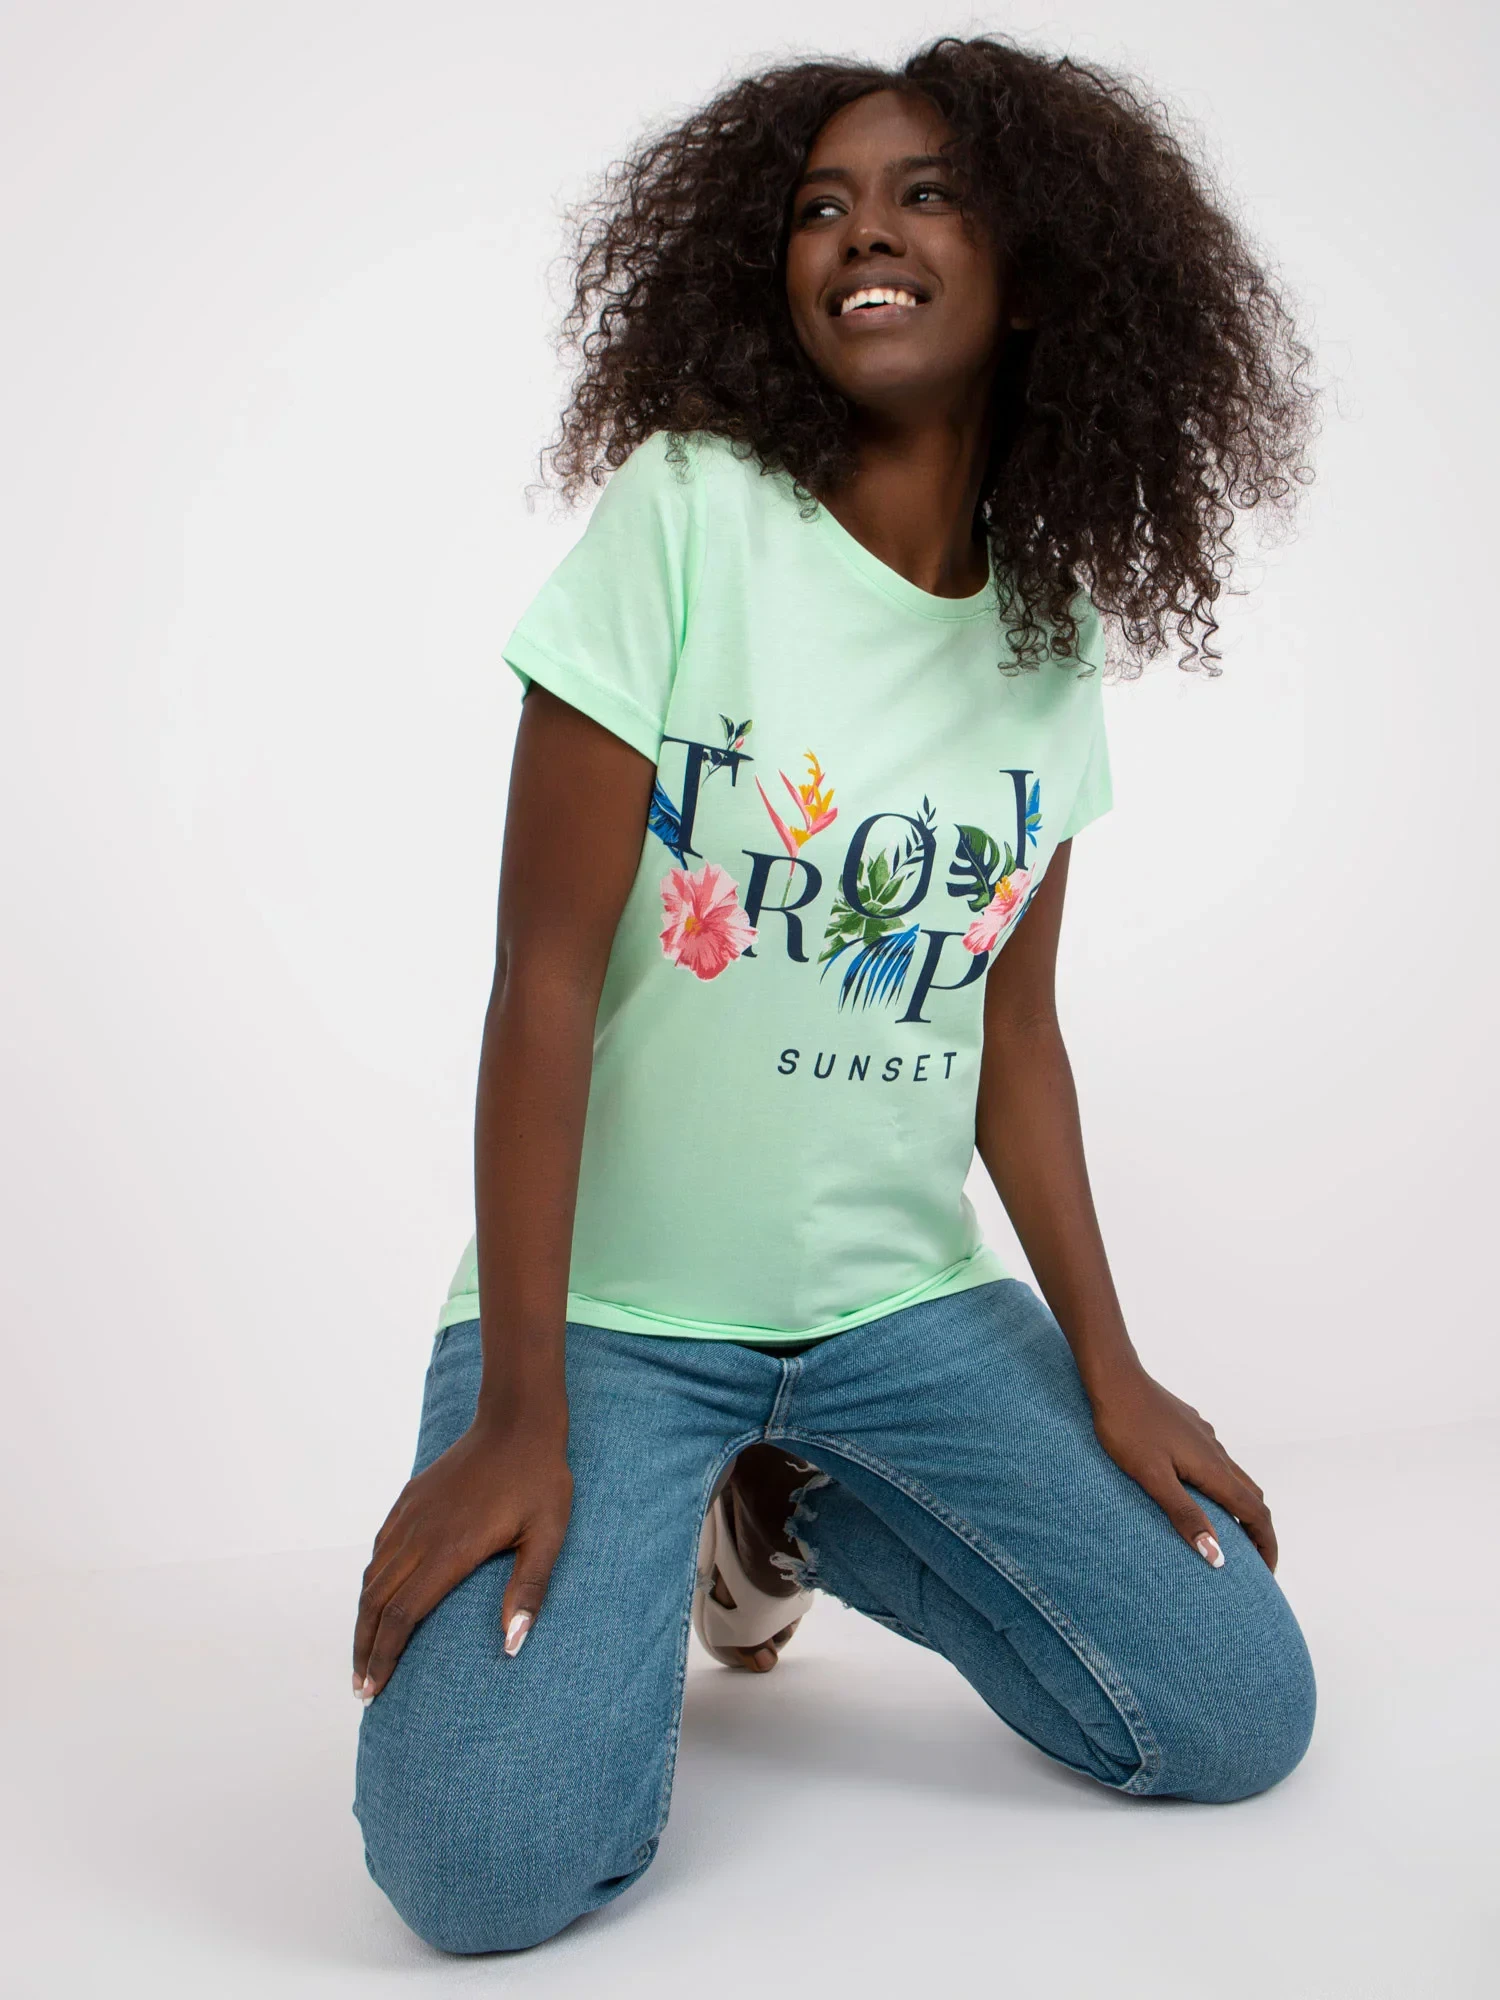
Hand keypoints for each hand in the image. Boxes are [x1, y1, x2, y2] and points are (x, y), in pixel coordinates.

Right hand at [352, 1411, 572, 1700]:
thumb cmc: (539, 1480)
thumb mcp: (548, 1536)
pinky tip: (375, 1598)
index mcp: (450, 1550)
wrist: (517, 1421)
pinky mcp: (410, 1499)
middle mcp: (420, 1535)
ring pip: (372, 1576)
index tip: (372, 1691)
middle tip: (361, 1689)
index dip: (384, 1658)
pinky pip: (379, 1548)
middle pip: (376, 1603)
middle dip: (364, 1649)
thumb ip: (529, 1590)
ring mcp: (411, 1515)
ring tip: (363, 1655)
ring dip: (363, 1619)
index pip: (402, 1617)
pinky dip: (370, 1581)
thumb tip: (513, 1646)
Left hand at [1085, 1364, 1276, 1571]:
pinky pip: (1216, 1460)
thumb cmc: (1127, 1428)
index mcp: (1212, 1468)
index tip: (1267, 1572)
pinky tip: (1197, 1489)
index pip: (1254, 1512)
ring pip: (1235, 1475)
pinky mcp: (1190, 1427)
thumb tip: (1217, 1555)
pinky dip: (1221, 1484)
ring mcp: (1204, 1436)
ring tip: (1227, 1529)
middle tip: (1252, 1559)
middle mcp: (1215, 1451)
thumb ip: (1184, 1514)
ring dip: (1240, 1505)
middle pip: (1252, 1495)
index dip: (1266, 1544)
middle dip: (1258, 1529)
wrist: (1115, 1379)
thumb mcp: (1152, 1477)